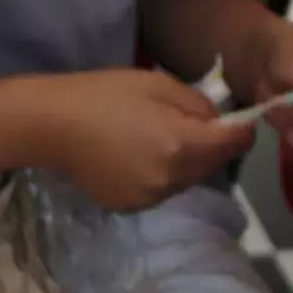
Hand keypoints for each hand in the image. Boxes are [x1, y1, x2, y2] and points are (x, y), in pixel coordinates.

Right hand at [35, 68, 255, 212]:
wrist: (50, 125)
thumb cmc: (104, 95)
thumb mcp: (159, 85)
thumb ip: (198, 105)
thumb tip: (219, 122)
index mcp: (181, 145)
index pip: (235, 145)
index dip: (242, 131)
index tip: (237, 121)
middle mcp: (172, 179)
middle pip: (213, 165)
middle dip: (212, 146)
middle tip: (191, 123)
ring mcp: (150, 198)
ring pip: (188, 180)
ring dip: (186, 162)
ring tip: (157, 138)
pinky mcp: (131, 207)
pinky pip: (163, 190)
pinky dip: (162, 175)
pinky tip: (137, 156)